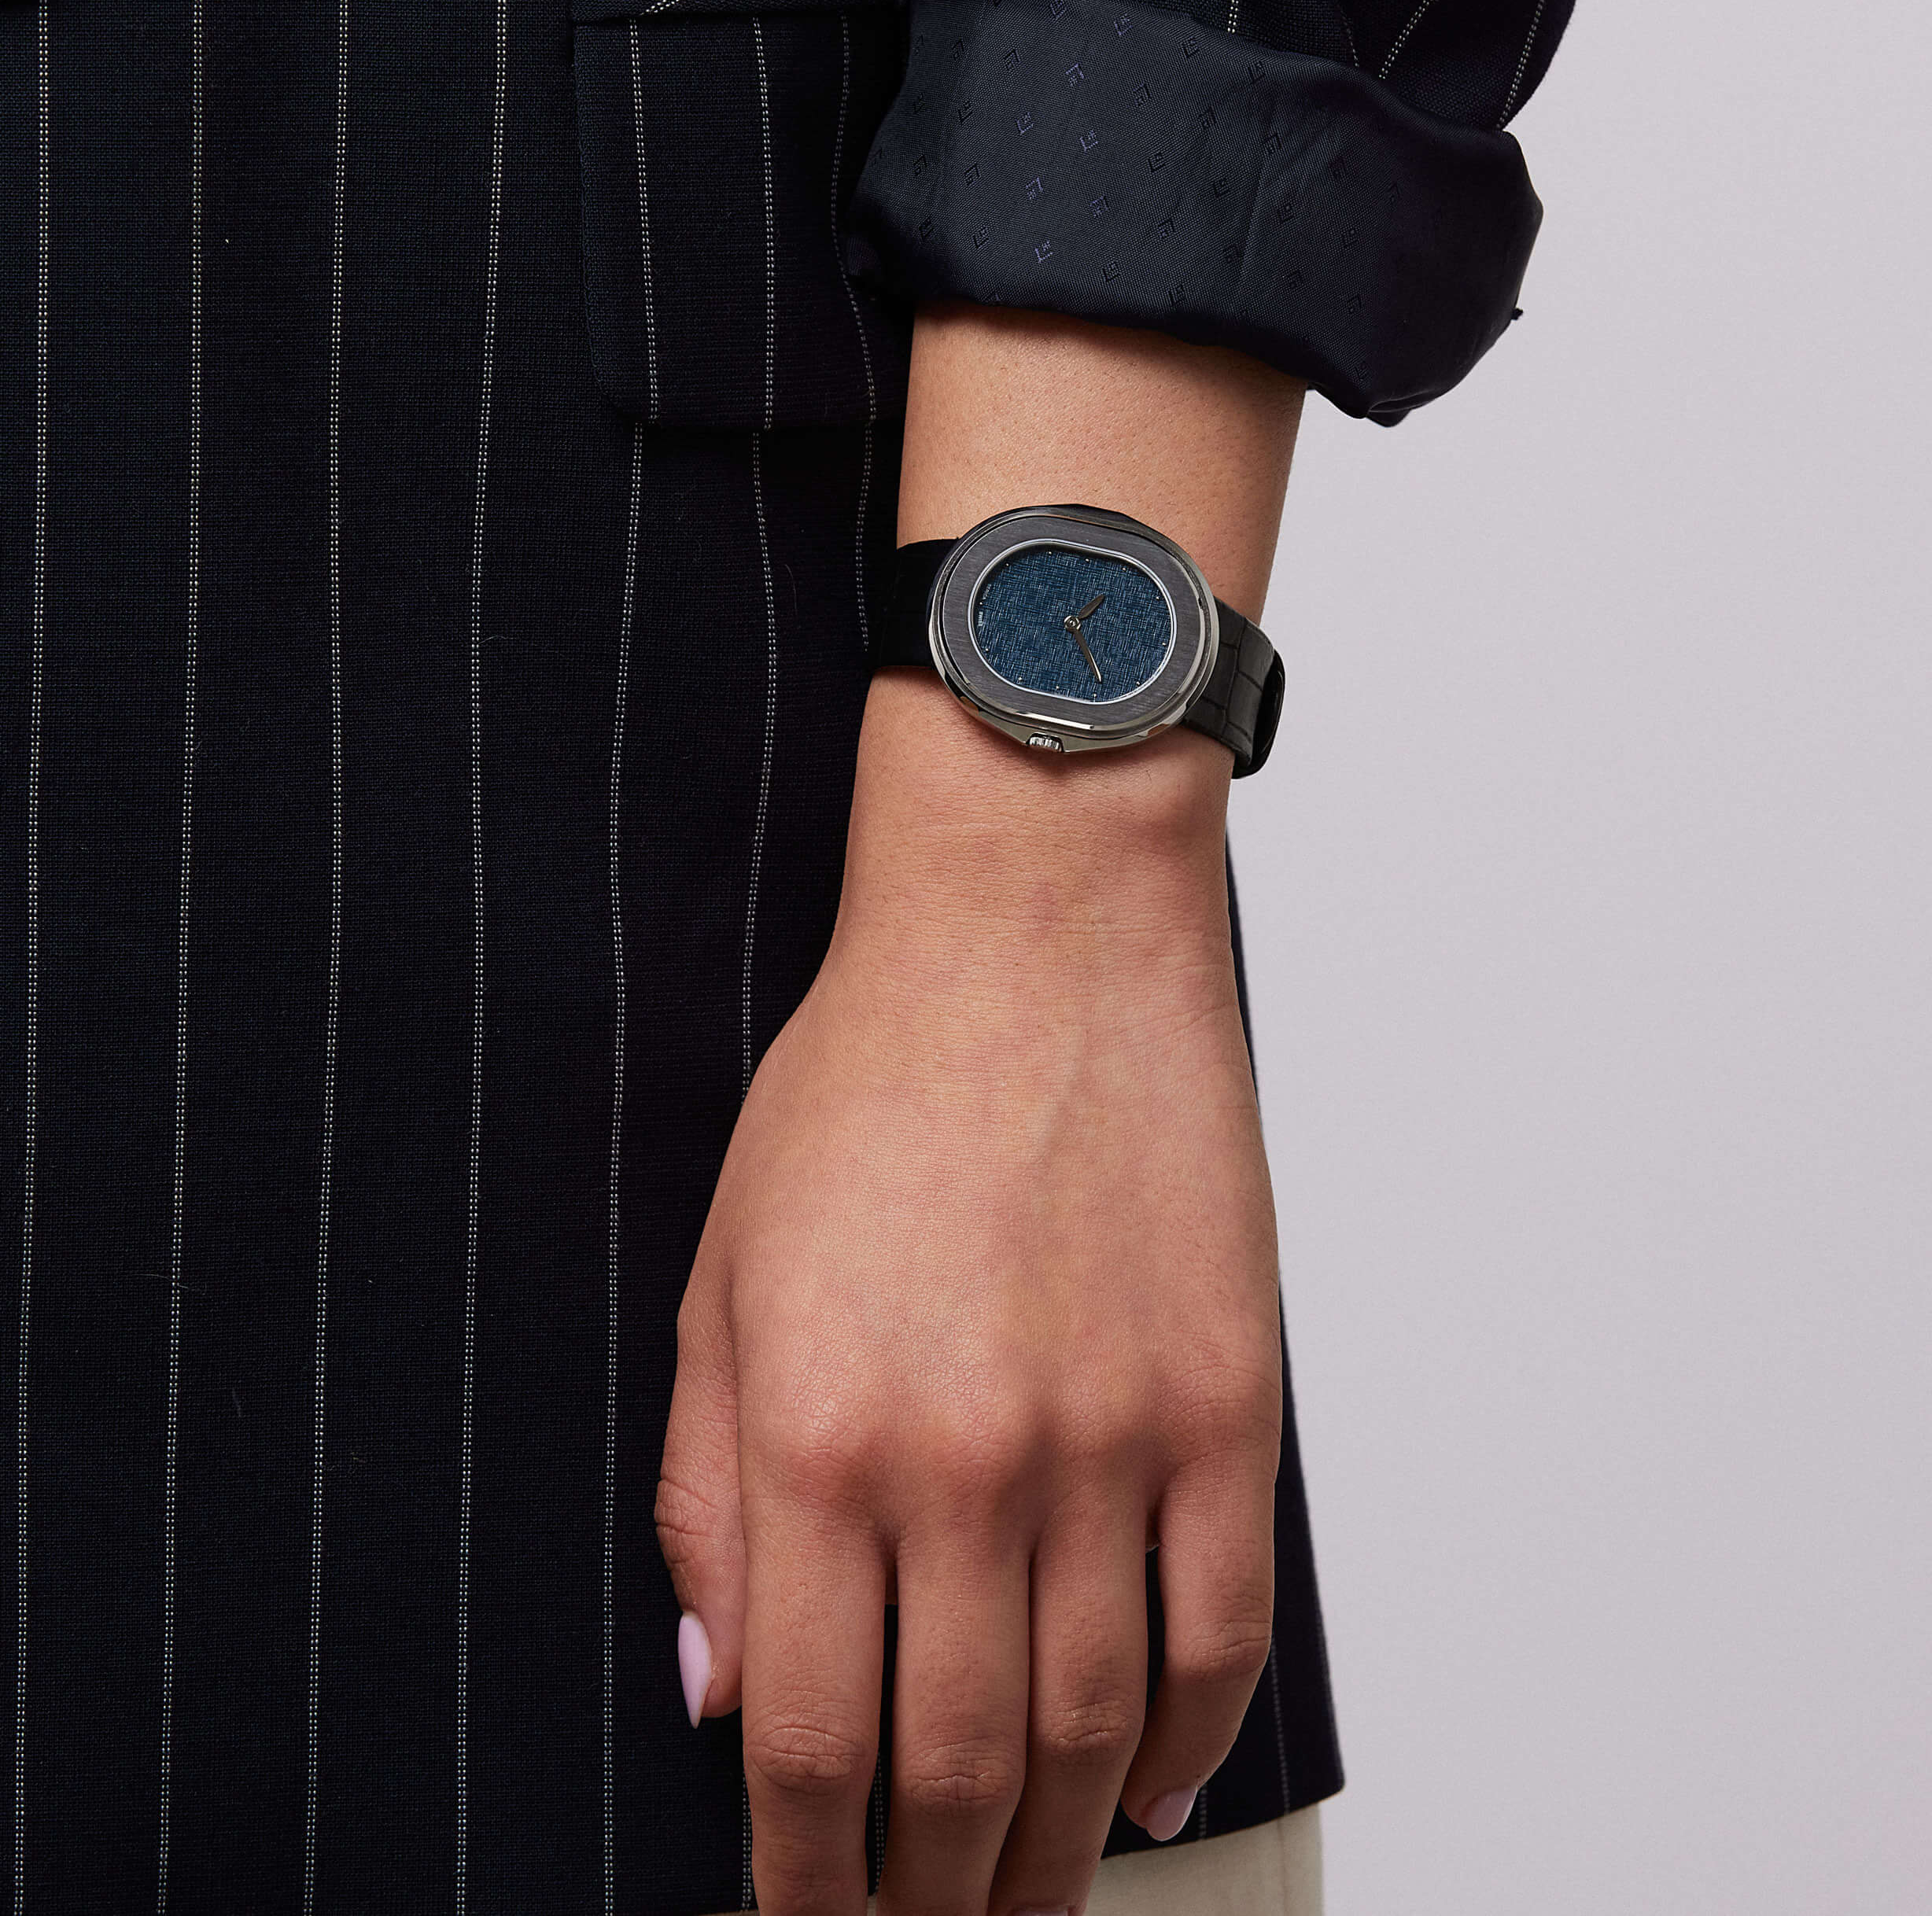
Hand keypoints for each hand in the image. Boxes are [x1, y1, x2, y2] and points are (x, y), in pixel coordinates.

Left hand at [657, 676, 1283, 1915]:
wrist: (1039, 931)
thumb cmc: (870, 1086)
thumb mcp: (724, 1279)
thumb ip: (706, 1501)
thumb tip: (717, 1699)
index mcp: (821, 1436)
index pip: (807, 1751)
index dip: (801, 1886)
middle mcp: (971, 1463)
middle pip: (956, 1777)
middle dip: (927, 1904)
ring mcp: (1114, 1439)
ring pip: (1094, 1733)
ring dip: (1051, 1856)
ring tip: (1018, 1902)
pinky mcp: (1226, 1402)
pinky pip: (1222, 1631)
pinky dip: (1189, 1742)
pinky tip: (1143, 1790)